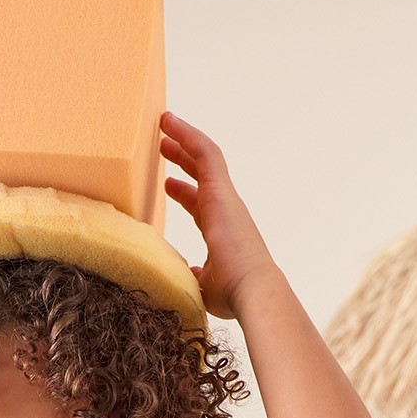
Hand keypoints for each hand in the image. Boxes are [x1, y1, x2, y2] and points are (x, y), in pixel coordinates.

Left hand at [160, 110, 277, 321]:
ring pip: (205, 158)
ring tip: (164, 124)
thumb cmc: (233, 294)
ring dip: (185, 139)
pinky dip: (188, 135)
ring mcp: (226, 199)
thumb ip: (193, 276)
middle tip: (164, 147)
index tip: (168, 185)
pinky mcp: (221, 191)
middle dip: (183, 160)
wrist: (252, 290)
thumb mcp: (203, 285)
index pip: (201, 206)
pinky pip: (205, 153)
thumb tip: (185, 274)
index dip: (185, 193)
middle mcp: (227, 211)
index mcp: (221, 232)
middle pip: (203, 177)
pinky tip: (170, 123)